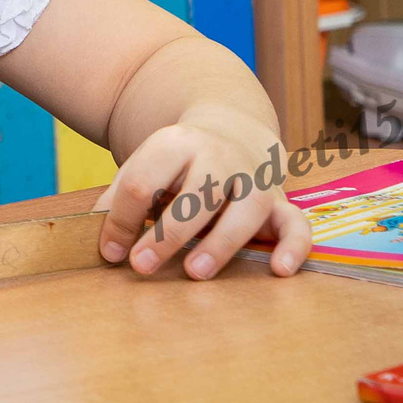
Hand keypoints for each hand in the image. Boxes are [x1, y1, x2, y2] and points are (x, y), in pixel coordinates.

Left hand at [96, 120, 312, 279]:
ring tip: (194, 273)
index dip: (121, 220)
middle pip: (195, 195)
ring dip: (220, 243)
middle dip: (167, 234)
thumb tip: (106, 246)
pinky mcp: (281, 200)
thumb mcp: (144, 167)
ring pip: (246, 208)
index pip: (143, 183)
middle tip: (141, 266)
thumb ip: (122, 200)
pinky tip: (279, 270)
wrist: (231, 130)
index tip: (110, 252)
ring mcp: (254, 177)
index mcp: (175, 143)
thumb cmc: (176, 164)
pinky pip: (296, 222)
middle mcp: (218, 156)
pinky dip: (294, 246)